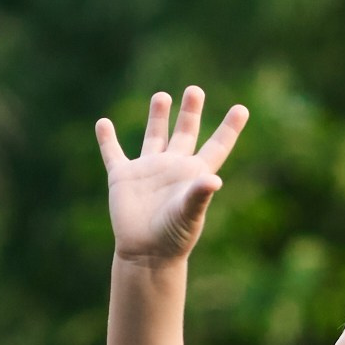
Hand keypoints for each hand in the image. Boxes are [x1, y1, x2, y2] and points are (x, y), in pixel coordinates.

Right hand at [95, 85, 247, 265]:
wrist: (146, 253)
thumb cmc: (174, 237)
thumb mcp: (190, 214)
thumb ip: (199, 195)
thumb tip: (215, 180)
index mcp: (194, 173)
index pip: (216, 146)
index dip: (229, 128)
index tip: (241, 109)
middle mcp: (173, 167)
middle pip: (185, 132)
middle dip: (190, 111)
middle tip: (195, 90)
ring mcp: (147, 170)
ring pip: (154, 136)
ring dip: (157, 116)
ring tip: (162, 96)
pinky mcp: (123, 178)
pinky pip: (113, 154)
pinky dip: (107, 139)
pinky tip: (103, 123)